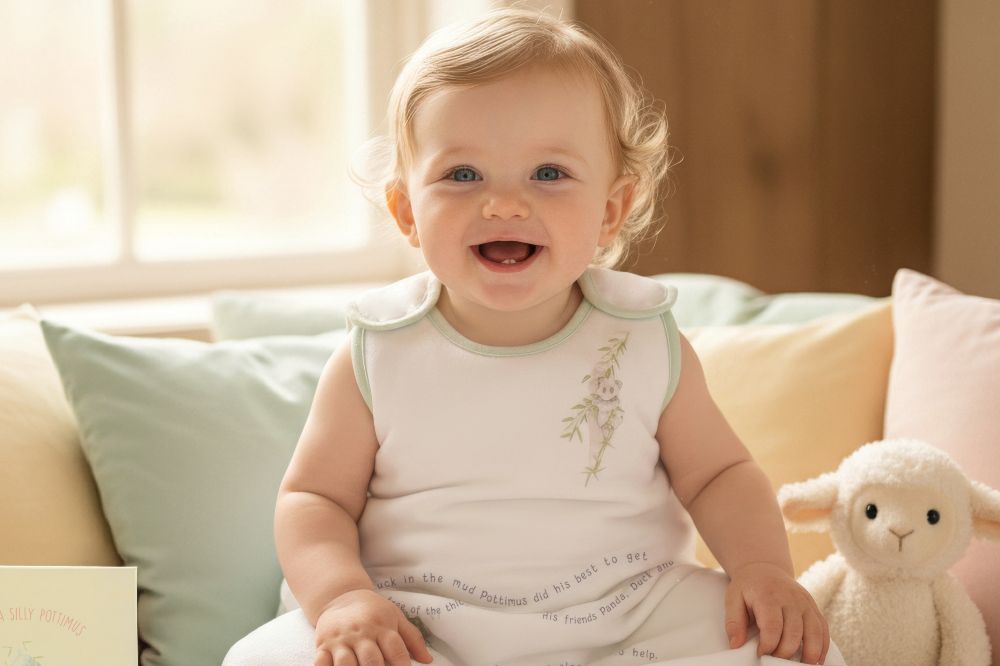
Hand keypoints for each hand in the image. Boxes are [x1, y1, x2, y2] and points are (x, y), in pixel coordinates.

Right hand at [313, 589, 433, 665]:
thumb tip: (428, 660)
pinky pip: (321, 662)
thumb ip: (413, 638)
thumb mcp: (396, 617)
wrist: (341, 596)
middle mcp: (361, 633)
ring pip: (346, 664)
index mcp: (382, 626)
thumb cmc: (373, 610)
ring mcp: (340, 640)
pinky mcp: (322, 645)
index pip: (396, 650)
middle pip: (371, 660)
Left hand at [724, 562, 828, 663]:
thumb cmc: (747, 588)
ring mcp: (805, 602)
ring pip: (814, 633)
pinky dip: (822, 647)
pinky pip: (823, 629)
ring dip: (809, 654)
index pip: (773, 627)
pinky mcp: (814, 607)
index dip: (768, 646)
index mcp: (768, 596)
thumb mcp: (733, 599)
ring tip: (798, 665)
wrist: (764, 569)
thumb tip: (736, 645)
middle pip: (794, 633)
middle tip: (774, 660)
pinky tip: (815, 659)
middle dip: (785, 653)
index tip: (760, 653)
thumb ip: (733, 622)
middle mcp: (790, 598)